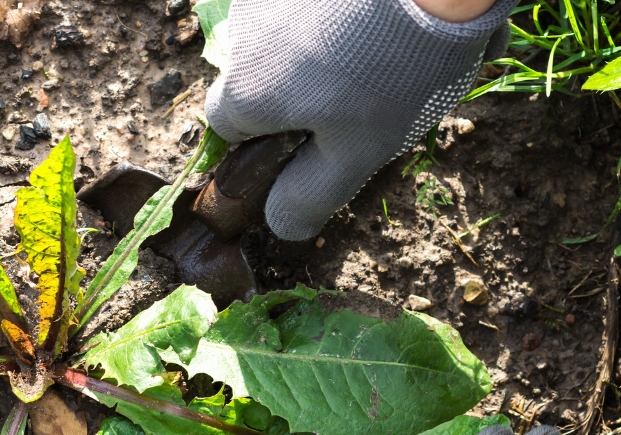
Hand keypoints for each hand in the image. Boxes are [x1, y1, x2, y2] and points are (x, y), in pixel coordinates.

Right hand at [204, 0, 512, 239]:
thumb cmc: (392, 72)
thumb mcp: (357, 154)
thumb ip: (311, 195)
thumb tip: (280, 226)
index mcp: (246, 92)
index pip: (228, 127)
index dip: (266, 139)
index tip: (314, 138)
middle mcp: (240, 36)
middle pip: (257, 75)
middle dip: (301, 88)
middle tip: (367, 91)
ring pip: (285, 32)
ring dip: (325, 44)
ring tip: (389, 47)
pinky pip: (307, 1)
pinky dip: (340, 10)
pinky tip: (386, 13)